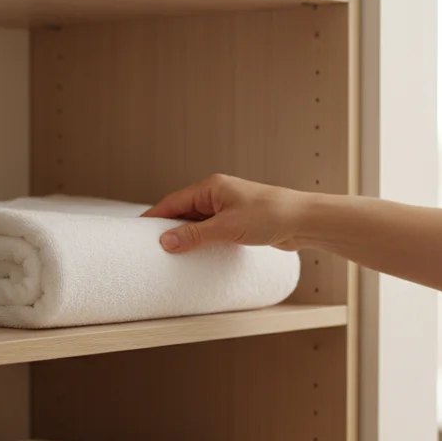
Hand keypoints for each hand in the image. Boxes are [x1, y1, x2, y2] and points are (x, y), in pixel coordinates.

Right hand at [141, 174, 310, 252]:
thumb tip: (165, 241)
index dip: (154, 217)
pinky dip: (202, 240)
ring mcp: (229, 207)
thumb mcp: (226, 227)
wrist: (304, 221)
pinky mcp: (239, 221)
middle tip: (150, 246)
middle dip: (168, 228)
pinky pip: (212, 230)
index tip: (137, 231)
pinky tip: (197, 252)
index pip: (173, 201)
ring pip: (198, 222)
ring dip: (186, 235)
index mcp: (211, 187)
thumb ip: (194, 235)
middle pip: (183, 211)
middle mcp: (218, 194)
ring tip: (170, 253)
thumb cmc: (271, 215)